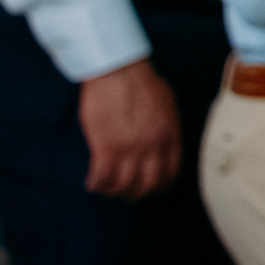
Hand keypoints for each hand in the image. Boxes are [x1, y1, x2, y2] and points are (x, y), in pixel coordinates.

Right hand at [80, 59, 180, 199]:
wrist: (119, 70)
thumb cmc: (142, 82)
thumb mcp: (167, 105)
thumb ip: (168, 127)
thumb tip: (166, 142)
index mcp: (170, 136)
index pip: (171, 172)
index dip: (161, 186)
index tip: (153, 189)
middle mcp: (152, 146)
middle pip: (148, 185)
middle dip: (137, 194)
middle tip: (126, 194)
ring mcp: (129, 149)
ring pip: (123, 185)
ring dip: (113, 191)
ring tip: (106, 188)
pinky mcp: (106, 147)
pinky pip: (102, 177)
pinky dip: (96, 184)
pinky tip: (92, 183)